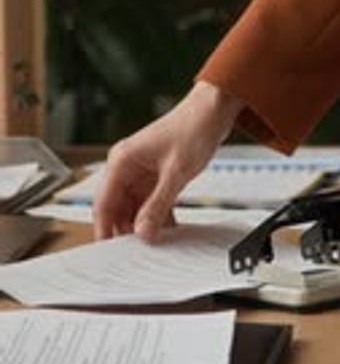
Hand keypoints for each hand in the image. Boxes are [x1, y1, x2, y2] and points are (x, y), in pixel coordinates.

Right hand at [93, 81, 243, 241]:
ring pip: (135, 207)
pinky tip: (169, 228)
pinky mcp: (156, 174)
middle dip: (127, 229)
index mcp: (121, 161)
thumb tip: (143, 232)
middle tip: (137, 252)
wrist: (213, 111)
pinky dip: (158, 214)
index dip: (104, 229)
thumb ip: (158, 205)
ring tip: (157, 243)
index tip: (109, 253)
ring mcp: (141, 171)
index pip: (103, 203)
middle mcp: (126, 166)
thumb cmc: (192, 128)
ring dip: (145, 223)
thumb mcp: (175, 173)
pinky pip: (151, 201)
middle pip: (118, 207)